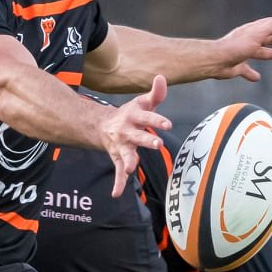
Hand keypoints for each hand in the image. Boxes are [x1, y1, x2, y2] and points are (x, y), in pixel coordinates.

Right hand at [101, 75, 171, 196]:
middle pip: (138, 136)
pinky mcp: (118, 158)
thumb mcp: (143, 102)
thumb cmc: (131, 113)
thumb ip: (156, 93)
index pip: (148, 117)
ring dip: (129, 161)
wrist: (103, 126)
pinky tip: (116, 194)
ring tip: (131, 168)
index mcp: (134, 116)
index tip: (168, 124)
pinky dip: (117, 183)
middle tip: (158, 143)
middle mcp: (127, 131)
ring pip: (126, 154)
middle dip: (147, 140)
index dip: (158, 120)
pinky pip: (118, 171)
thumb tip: (161, 77)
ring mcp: (122, 146)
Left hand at [212, 14, 271, 81]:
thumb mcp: (258, 34)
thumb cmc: (237, 46)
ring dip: (268, 53)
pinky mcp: (237, 67)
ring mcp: (242, 54)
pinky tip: (257, 78)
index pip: (269, 24)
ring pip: (258, 53)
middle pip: (265, 38)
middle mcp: (247, 41)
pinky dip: (252, 74)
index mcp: (252, 31)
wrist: (217, 60)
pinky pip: (246, 71)